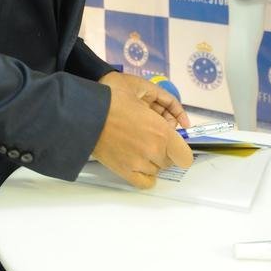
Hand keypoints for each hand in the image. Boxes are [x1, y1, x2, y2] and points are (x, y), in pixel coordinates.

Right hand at [94, 75, 192, 189]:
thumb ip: (163, 103)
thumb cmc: (111, 96)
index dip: (181, 149)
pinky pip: (146, 182)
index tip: (174, 141)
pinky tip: (140, 163)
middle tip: (151, 135)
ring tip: (139, 144)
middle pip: (170, 161)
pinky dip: (146, 175)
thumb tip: (174, 120)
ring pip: (157, 169)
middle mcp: (154, 151)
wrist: (84, 111)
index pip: (185, 156)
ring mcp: (140, 164)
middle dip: (165, 149)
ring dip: (153, 159)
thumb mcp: (141, 88)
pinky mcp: (125, 172)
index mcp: (162, 132)